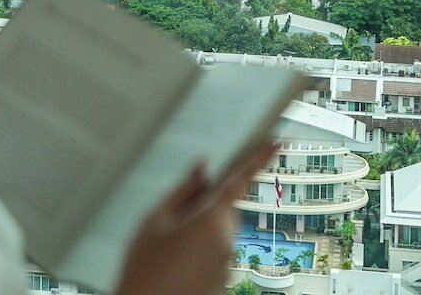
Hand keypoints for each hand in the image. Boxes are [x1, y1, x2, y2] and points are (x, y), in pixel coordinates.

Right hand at [115, 143, 274, 294]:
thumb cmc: (143, 269)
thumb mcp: (154, 221)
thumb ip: (183, 190)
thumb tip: (203, 168)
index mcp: (211, 220)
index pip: (239, 180)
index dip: (259, 157)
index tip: (277, 140)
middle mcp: (226, 242)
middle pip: (224, 208)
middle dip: (206, 205)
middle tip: (173, 220)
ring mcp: (226, 265)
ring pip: (218, 231)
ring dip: (200, 231)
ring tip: (167, 251)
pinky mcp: (222, 281)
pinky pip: (215, 254)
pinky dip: (199, 252)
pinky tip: (175, 265)